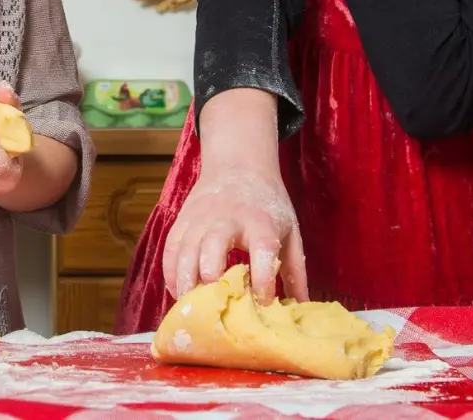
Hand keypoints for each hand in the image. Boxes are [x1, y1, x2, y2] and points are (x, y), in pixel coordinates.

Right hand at [162, 165, 307, 304]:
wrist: (238, 165)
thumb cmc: (267, 204)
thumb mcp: (289, 231)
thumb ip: (294, 270)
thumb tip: (302, 307)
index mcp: (261, 221)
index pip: (263, 248)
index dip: (263, 277)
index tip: (264, 301)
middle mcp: (228, 218)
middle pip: (214, 244)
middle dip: (211, 274)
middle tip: (215, 302)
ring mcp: (200, 218)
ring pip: (186, 249)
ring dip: (185, 280)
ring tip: (189, 307)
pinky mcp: (183, 220)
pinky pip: (171, 248)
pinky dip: (170, 272)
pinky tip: (177, 292)